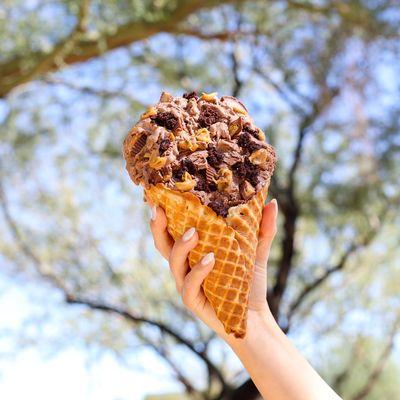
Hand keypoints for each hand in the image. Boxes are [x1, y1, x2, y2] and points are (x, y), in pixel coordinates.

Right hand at [148, 199, 277, 338]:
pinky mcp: (193, 301)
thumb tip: (272, 202)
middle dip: (158, 226)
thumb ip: (262, 229)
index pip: (172, 231)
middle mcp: (185, 266)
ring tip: (193, 233)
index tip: (158, 195)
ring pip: (173, 262)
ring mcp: (186, 284)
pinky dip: (198, 271)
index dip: (163, 215)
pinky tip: (210, 259)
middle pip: (163, 245)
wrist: (255, 318)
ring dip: (181, 246)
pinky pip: (189, 285)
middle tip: (160, 209)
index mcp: (193, 253)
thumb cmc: (249, 284)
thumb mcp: (256, 252)